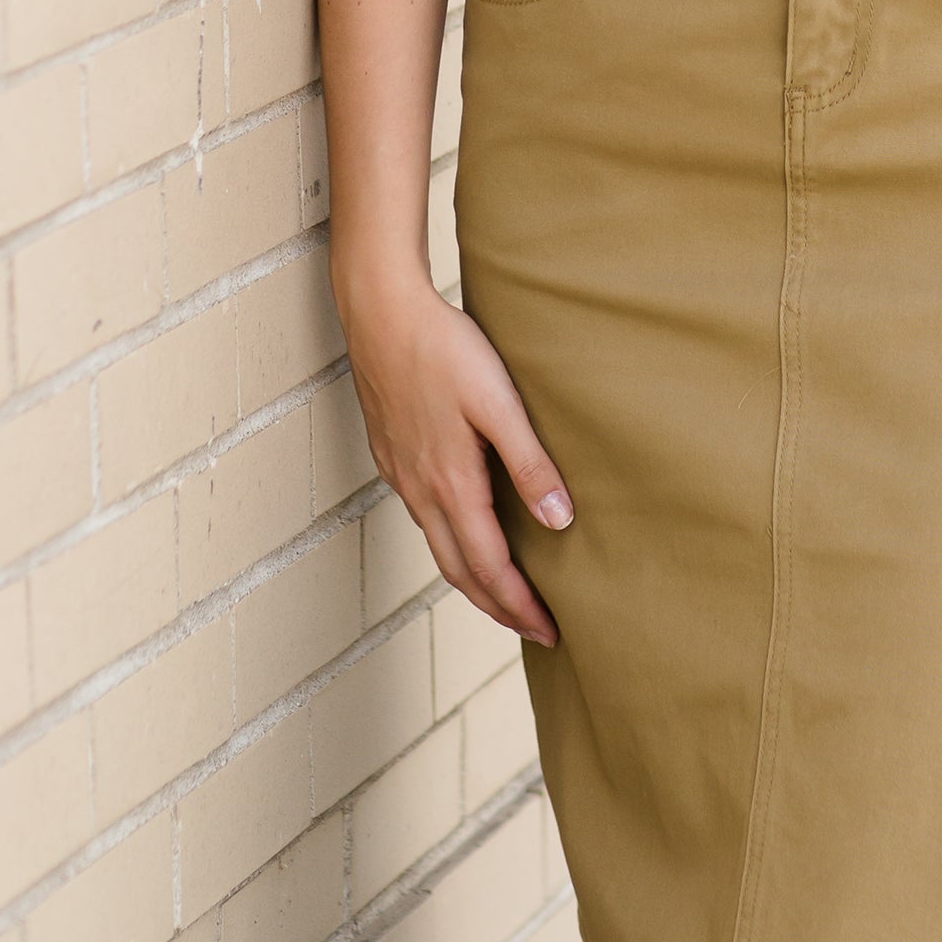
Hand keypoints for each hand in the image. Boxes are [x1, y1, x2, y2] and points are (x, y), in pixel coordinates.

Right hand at [341, 273, 572, 643]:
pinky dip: (451, 543)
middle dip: (499, 607)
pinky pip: (423, 517)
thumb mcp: (499, 402)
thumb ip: (530, 462)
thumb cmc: (444, 348)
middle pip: (460, 572)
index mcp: (451, 484)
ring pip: (439, 546)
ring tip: (505, 592)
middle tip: (535, 629)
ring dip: (473, 578)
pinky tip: (465, 530)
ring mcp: (401, 474)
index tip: (552, 631)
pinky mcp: (392, 453)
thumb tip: (560, 523)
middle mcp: (420, 490)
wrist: (380, 311)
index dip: (521, 605)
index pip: (490, 568)